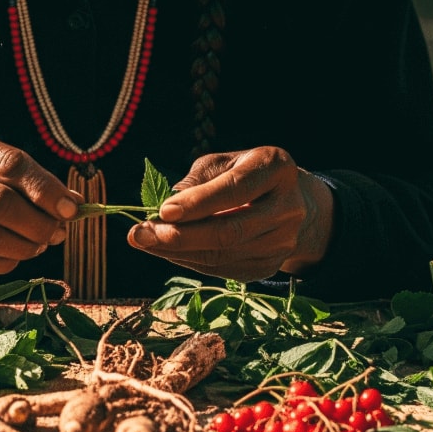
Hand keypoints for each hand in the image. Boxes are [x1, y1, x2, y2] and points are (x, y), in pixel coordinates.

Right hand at [0, 125, 80, 283]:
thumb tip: (71, 203)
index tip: (70, 207)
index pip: (10, 163)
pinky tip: (14, 257)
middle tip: (56, 232)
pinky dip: (2, 262)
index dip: (45, 188)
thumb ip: (22, 178)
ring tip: (39, 246)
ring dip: (24, 246)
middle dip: (38, 223)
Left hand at [127, 146, 333, 281]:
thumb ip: (198, 180)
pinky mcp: (269, 266)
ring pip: (224, 255)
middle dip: (181, 235)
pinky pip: (223, 269)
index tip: (163, 210)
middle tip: (140, 234)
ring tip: (145, 241)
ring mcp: (282, 241)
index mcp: (276, 168)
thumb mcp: (225, 162)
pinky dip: (190, 262)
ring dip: (178, 252)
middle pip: (231, 230)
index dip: (199, 202)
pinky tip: (167, 251)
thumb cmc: (246, 174)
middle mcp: (287, 207)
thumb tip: (166, 208)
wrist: (292, 203)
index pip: (236, 189)